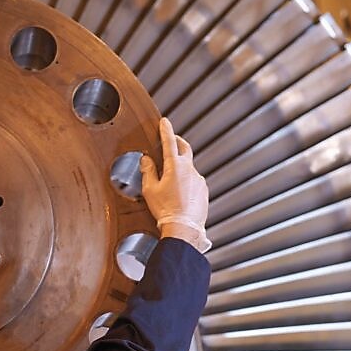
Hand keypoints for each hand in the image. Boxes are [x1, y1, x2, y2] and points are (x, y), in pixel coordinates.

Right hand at [141, 117, 210, 252]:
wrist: (183, 228)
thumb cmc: (166, 210)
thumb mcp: (150, 190)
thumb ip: (148, 171)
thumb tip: (146, 160)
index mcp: (175, 166)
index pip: (169, 142)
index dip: (166, 130)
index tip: (164, 122)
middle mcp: (189, 169)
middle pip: (185, 148)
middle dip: (177, 141)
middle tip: (172, 140)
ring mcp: (199, 179)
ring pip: (188, 167)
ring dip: (180, 167)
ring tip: (170, 179)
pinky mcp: (203, 190)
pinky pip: (194, 181)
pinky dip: (186, 181)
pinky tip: (179, 193)